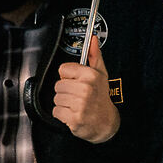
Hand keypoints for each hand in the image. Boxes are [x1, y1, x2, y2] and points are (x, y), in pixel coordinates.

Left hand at [52, 27, 119, 143]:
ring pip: (56, 99)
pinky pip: (56, 112)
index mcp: (90, 75)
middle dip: (65, 92)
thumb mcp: (100, 74)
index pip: (63, 69)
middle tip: (77, 96)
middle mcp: (85, 88)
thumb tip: (92, 39)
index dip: (68, 76)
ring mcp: (80, 104)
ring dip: (64, 104)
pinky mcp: (74, 118)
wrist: (106, 123)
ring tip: (76, 105)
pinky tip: (73, 113)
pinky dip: (62, 115)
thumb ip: (94, 56)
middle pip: (58, 85)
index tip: (77, 82)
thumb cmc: (101, 98)